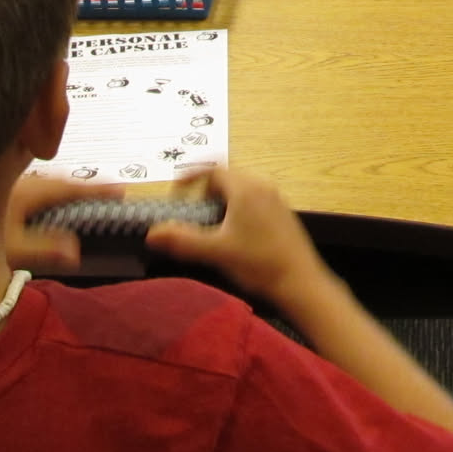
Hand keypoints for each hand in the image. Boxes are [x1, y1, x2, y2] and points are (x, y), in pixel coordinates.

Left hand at [4, 174, 125, 272]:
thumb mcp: (11, 250)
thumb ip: (45, 250)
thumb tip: (77, 253)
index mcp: (27, 192)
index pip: (69, 188)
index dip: (96, 190)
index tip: (120, 191)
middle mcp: (19, 182)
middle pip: (57, 180)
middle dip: (81, 186)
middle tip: (105, 192)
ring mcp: (8, 185)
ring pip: (43, 182)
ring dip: (63, 187)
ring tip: (78, 195)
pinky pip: (31, 186)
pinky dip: (47, 192)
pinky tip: (41, 201)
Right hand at [146, 166, 326, 306]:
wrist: (301, 282)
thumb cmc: (259, 263)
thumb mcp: (216, 252)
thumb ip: (182, 240)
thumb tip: (152, 232)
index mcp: (246, 188)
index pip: (213, 168)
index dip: (190, 177)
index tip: (176, 193)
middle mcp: (263, 186)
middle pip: (227, 176)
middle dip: (206, 191)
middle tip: (194, 213)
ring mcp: (276, 199)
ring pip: (241, 189)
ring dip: (222, 201)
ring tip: (212, 228)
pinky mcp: (283, 214)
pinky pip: (255, 200)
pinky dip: (238, 209)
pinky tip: (236, 237)